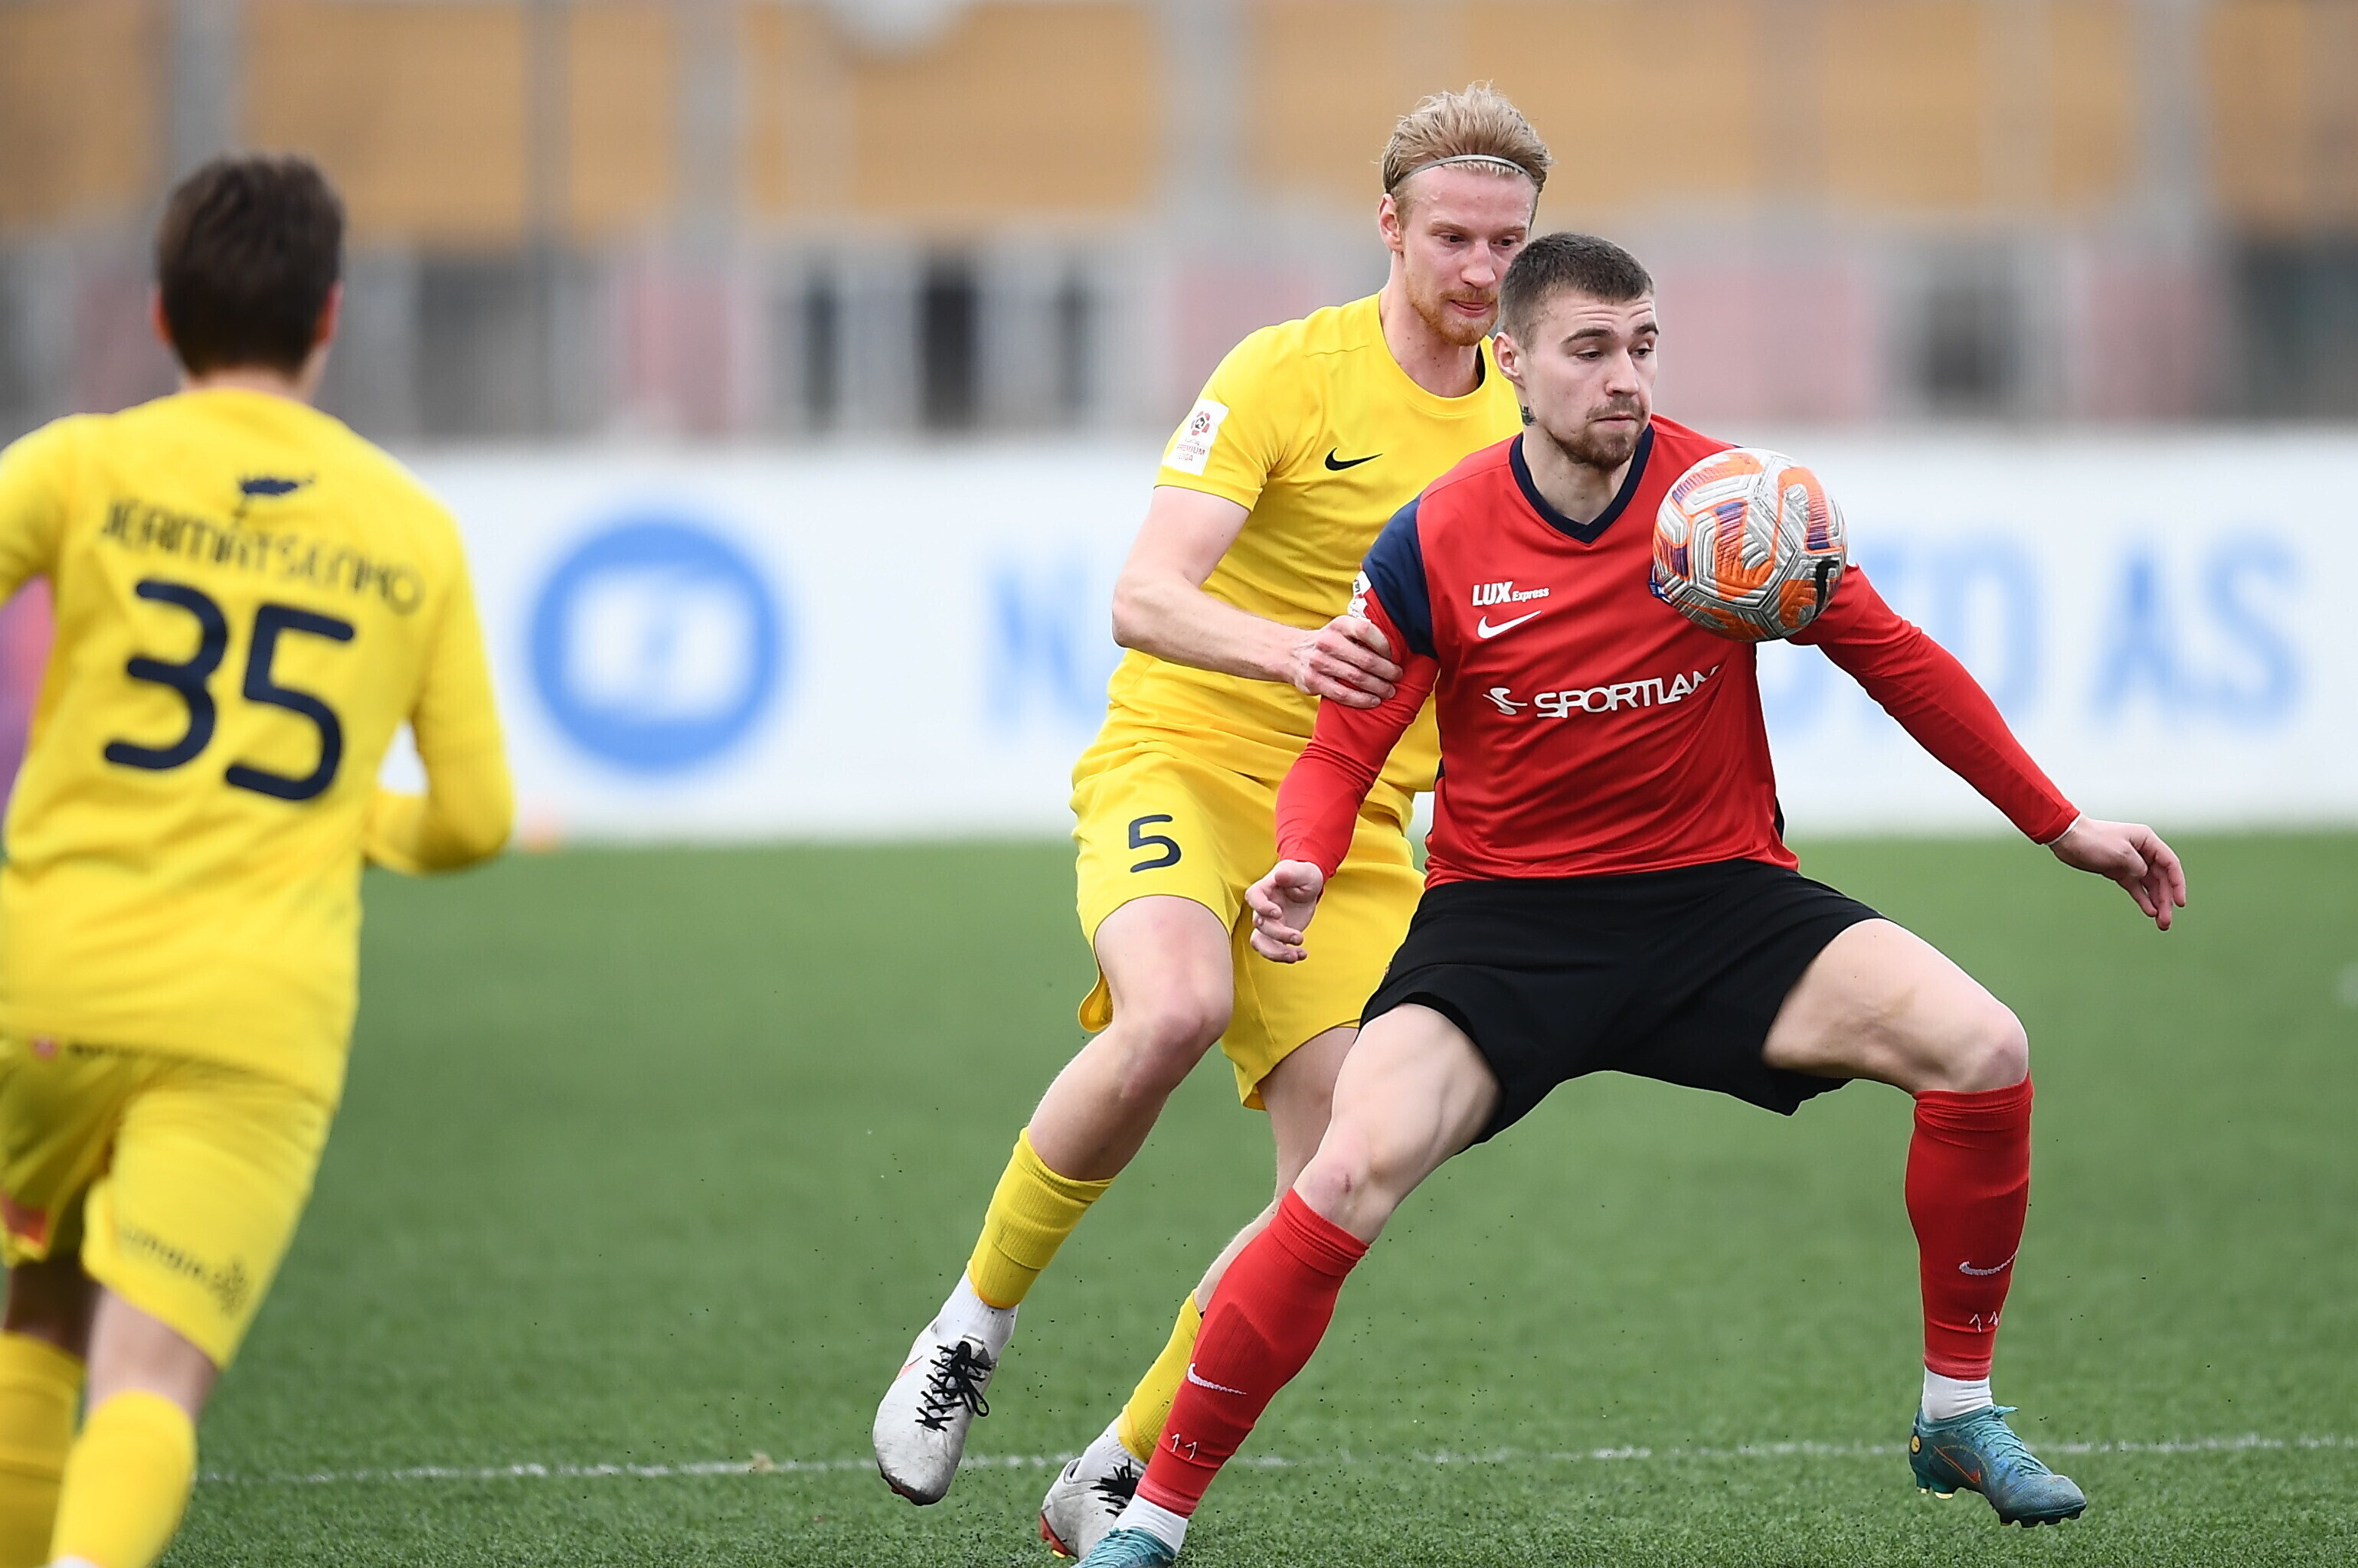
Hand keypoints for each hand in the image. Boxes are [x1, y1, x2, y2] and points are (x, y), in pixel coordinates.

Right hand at [1246, 860, 1327, 961]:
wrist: (1307, 887)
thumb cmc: (1303, 876)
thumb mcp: (1303, 872)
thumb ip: (1291, 873)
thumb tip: (1280, 875)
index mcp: (1264, 889)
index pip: (1253, 897)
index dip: (1261, 906)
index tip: (1278, 913)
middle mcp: (1262, 908)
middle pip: (1260, 924)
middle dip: (1278, 934)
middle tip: (1299, 937)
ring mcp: (1268, 924)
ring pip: (1261, 942)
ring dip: (1276, 953)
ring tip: (1295, 956)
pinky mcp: (1277, 936)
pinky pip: (1274, 950)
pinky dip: (1286, 956)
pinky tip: (1302, 955)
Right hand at [1285, 614, 1399, 708]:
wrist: (1290, 653)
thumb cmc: (1325, 643)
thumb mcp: (1340, 629)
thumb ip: (1361, 634)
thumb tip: (1395, 648)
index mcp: (1338, 625)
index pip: (1366, 631)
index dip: (1384, 644)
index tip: (1393, 655)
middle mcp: (1328, 642)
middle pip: (1366, 659)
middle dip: (1387, 671)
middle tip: (1397, 677)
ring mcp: (1319, 662)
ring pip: (1357, 678)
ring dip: (1378, 687)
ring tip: (1389, 691)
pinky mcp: (1313, 682)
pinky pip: (1343, 694)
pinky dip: (1362, 699)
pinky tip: (1373, 700)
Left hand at [2048, 817, 2186, 929]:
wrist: (2067, 838)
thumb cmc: (2094, 840)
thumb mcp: (2120, 853)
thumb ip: (2138, 867)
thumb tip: (2145, 877)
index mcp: (2147, 841)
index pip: (2171, 864)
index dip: (2178, 884)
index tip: (2180, 903)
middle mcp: (2143, 851)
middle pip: (2162, 879)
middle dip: (2166, 900)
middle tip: (2166, 922)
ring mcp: (2131, 862)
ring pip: (2150, 885)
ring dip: (2157, 903)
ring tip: (2162, 923)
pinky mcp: (2119, 871)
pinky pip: (2136, 887)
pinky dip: (2143, 899)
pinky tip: (2149, 912)